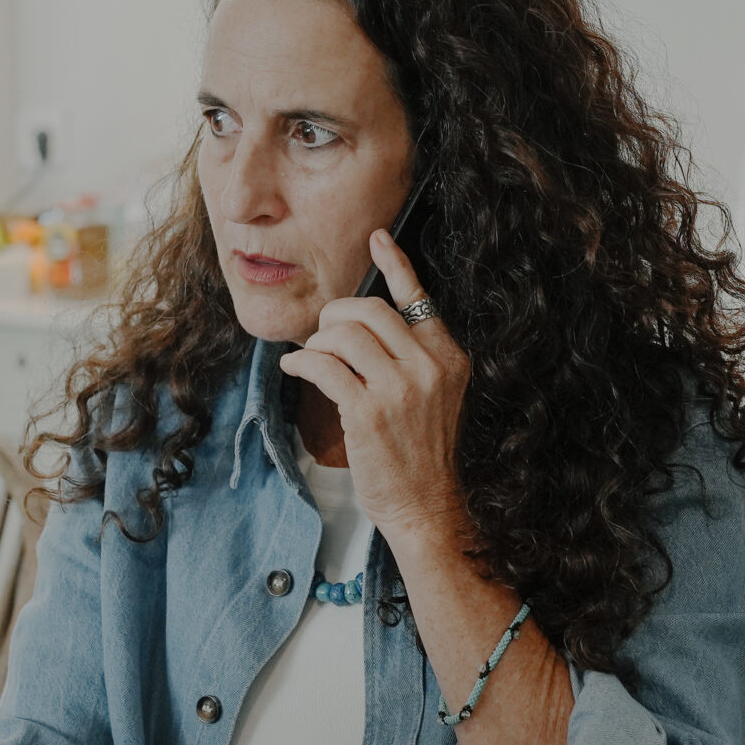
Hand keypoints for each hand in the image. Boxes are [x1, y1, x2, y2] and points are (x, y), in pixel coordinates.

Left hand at [276, 229, 471, 549]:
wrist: (425, 506)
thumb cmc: (421, 454)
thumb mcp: (436, 397)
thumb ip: (415, 358)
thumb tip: (366, 323)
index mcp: (449, 358)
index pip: (419, 299)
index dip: (395, 264)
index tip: (377, 238)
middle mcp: (429, 367)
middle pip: (370, 310)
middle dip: (336, 314)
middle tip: (323, 332)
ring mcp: (399, 389)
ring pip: (344, 335)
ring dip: (318, 341)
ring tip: (312, 356)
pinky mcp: (367, 412)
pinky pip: (324, 366)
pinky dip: (303, 361)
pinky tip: (296, 366)